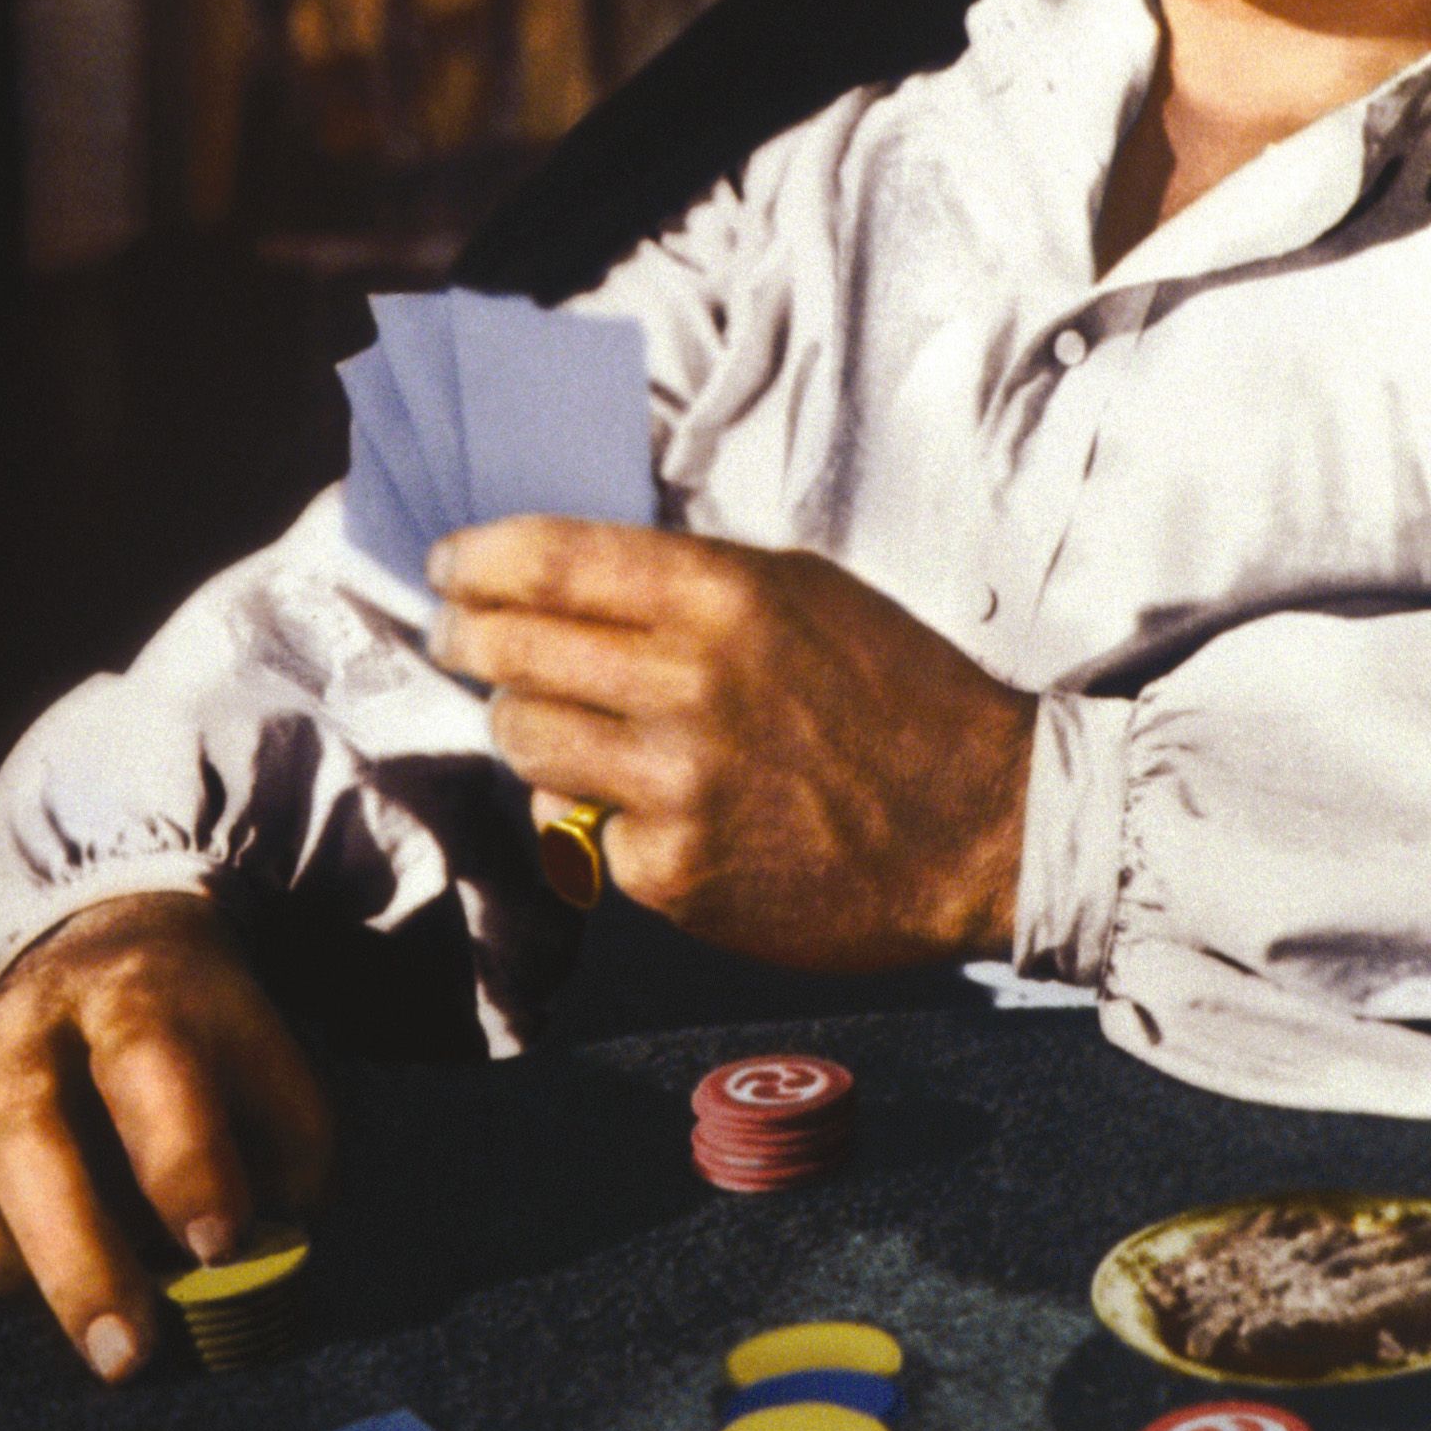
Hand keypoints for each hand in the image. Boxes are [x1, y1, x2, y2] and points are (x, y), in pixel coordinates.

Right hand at [0, 892, 330, 1380]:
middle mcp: (36, 1017)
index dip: (184, 1160)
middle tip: (128, 1355)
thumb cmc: (199, 1030)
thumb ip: (284, 1144)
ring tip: (87, 1318)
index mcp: (141, 993)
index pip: (153, 1069)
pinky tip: (9, 1284)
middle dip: (81, 1259)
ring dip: (14, 1264)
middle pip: (33, 1139)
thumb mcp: (263, 1053)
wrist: (105, 939)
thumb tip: (267, 1253)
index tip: (220, 1247)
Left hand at [432, 520, 1036, 973]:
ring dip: (523, 723)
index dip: (479, 557)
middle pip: (513, 649)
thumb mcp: (806, 593)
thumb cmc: (899, 694)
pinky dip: (596, 811)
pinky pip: (581, 827)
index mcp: (725, 596)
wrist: (982, 825)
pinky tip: (644, 800)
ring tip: (551, 717)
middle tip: (459, 633)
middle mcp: (689, 684)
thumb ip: (692, 585)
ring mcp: (676, 784)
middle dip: (469, 635)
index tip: (448, 562)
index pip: (552, 560)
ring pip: (523, 740)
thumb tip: (574, 579)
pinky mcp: (673, 872)